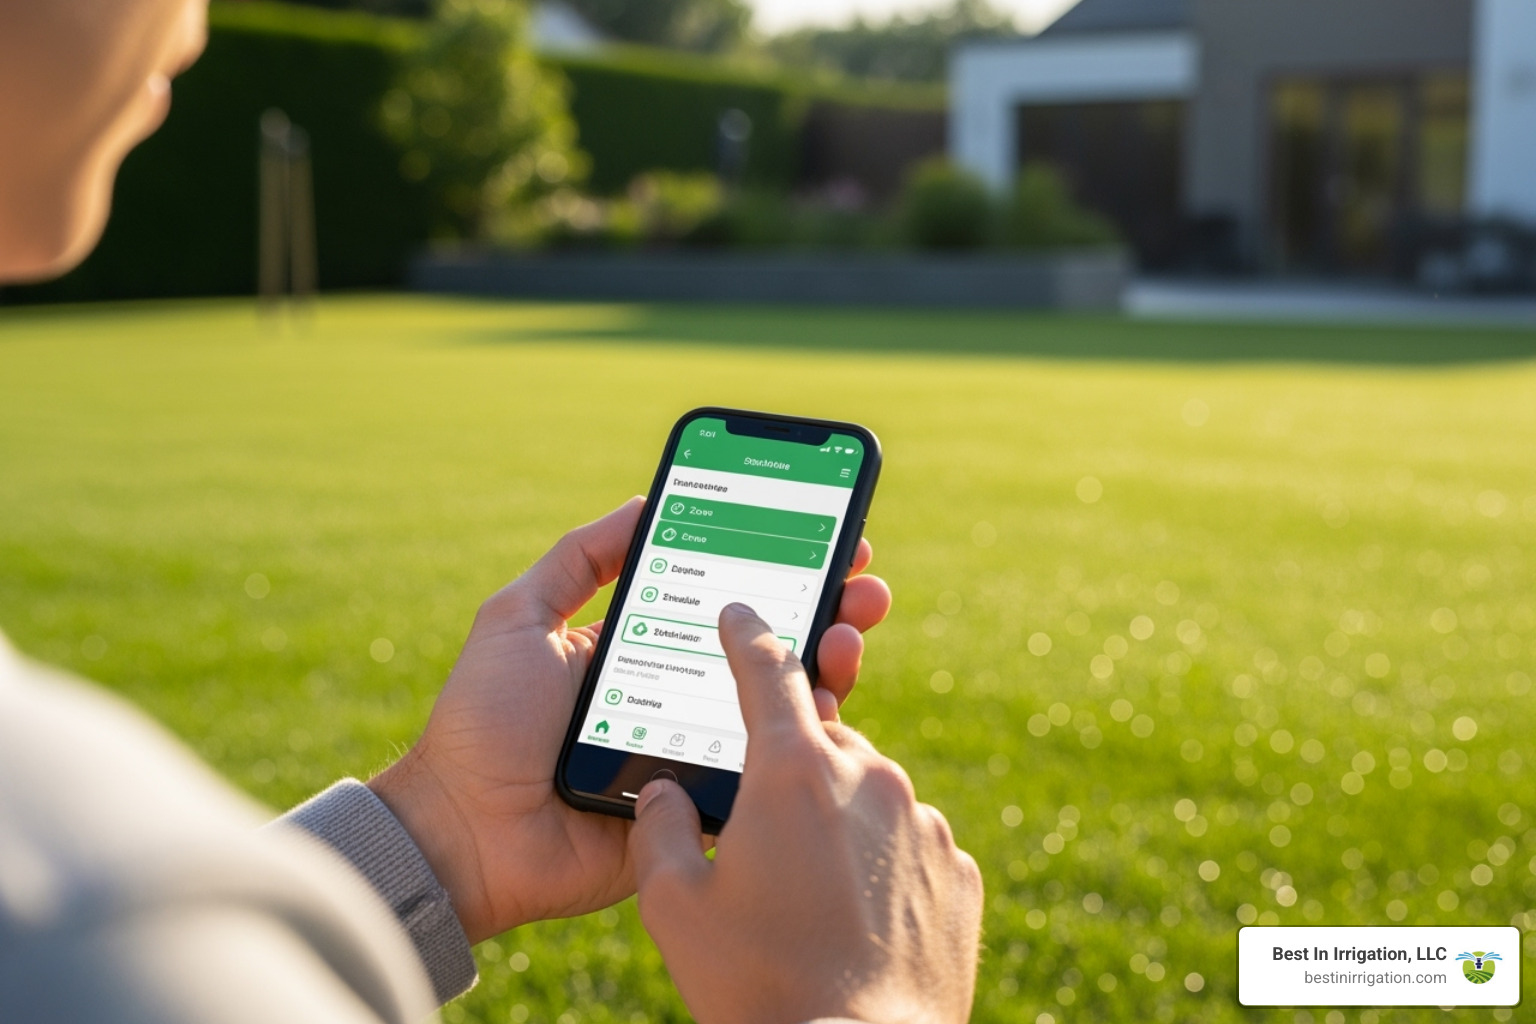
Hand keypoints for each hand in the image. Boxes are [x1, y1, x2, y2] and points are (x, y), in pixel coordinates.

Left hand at [367, 498, 891, 941]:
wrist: (465, 830)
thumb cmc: (482, 721)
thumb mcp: (520, 616)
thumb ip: (580, 559)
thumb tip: (647, 500)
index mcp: (647, 651)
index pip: (728, 603)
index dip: (780, 569)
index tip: (828, 535)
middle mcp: (683, 698)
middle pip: (772, 648)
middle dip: (827, 608)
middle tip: (864, 582)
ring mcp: (699, 754)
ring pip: (784, 706)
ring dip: (830, 663)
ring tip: (848, 633)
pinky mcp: (705, 809)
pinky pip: (766, 773)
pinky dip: (805, 737)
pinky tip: (827, 700)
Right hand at [628, 604, 983, 1023]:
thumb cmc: (757, 983)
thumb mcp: (673, 906)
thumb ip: (659, 827)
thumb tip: (666, 791)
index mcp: (791, 769)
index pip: (766, 667)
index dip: (747, 632)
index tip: (740, 612)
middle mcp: (867, 776)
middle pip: (819, 739)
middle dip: (788, 767)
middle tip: (761, 832)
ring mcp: (922, 820)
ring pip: (868, 792)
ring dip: (837, 819)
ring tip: (807, 894)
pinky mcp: (958, 869)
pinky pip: (910, 842)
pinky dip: (882, 862)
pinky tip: (855, 916)